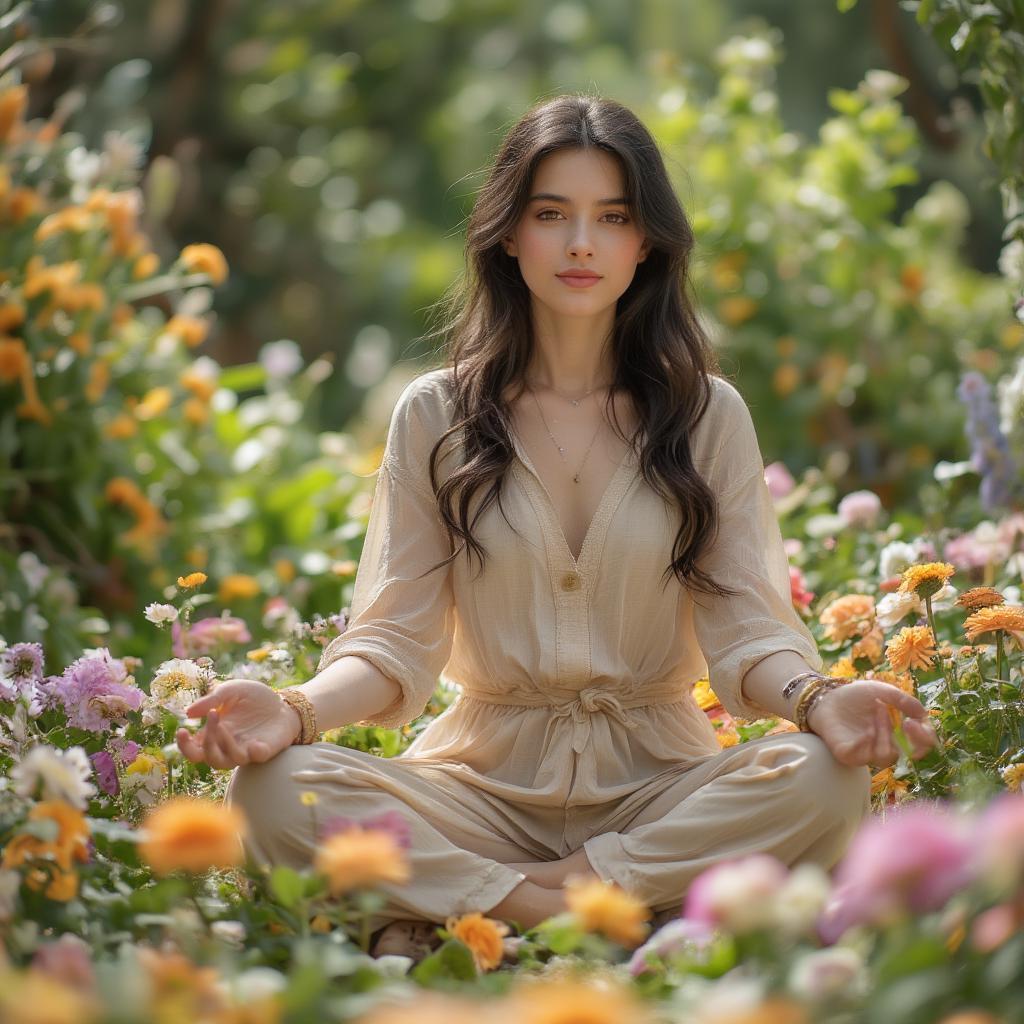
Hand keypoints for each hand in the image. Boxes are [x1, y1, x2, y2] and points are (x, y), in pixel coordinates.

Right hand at [175, 679, 301, 769]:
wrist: (283, 702)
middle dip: (206, 741)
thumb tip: (188, 712)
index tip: (181, 730)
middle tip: (212, 717)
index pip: (195, 750)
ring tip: (224, 725)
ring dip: (224, 745)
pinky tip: (253, 744)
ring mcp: (247, 750)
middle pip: (209, 758)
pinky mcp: (266, 750)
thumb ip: (211, 700)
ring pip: (229, 761)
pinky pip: (257, 758)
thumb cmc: (253, 698)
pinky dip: (254, 754)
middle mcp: (228, 746)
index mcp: (216, 734)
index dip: (185, 746)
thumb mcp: (231, 691)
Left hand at [805, 680, 938, 769]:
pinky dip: (866, 742)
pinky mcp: (848, 755)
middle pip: (910, 755)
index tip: (919, 722)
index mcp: (896, 733)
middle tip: (907, 723)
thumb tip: (922, 714)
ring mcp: (866, 753)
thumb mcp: (881, 691)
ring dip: (886, 734)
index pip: (920, 745)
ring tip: (877, 712)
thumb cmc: (853, 695)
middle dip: (911, 739)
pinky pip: (862, 757)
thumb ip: (902, 700)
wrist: (825, 696)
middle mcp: (884, 745)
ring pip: (886, 756)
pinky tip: (865, 729)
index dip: (925, 738)